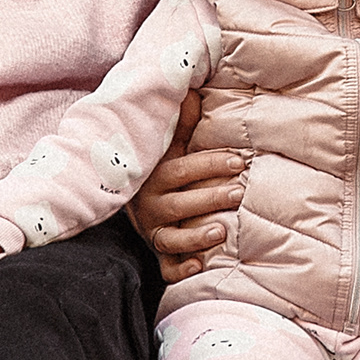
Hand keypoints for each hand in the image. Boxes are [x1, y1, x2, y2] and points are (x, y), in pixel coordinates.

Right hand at [130, 106, 247, 284]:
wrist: (121, 197)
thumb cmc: (159, 168)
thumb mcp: (167, 145)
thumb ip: (181, 122)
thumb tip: (192, 90)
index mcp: (155, 176)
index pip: (183, 169)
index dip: (210, 164)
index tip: (238, 160)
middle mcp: (150, 206)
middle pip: (179, 204)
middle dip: (209, 198)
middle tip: (238, 193)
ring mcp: (153, 232)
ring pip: (171, 238)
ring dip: (195, 237)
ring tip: (222, 232)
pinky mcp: (158, 254)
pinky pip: (166, 267)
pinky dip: (180, 269)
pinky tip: (199, 266)